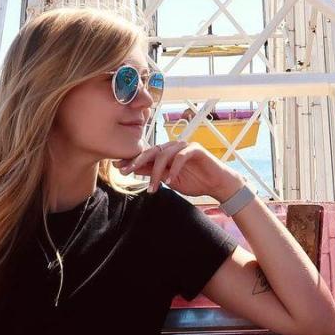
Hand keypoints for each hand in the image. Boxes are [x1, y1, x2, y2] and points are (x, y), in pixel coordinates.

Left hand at [117, 140, 244, 200]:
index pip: (146, 154)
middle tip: (125, 171)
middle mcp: (173, 146)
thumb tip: (133, 170)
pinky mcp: (196, 149)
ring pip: (164, 154)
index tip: (117, 167)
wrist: (217, 184)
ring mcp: (184, 146)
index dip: (132, 160)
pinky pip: (181, 156)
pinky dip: (174, 169)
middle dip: (137, 161)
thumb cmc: (194, 181)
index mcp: (166, 153)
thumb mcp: (169, 180)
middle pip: (151, 150)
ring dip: (156, 172)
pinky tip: (170, 181)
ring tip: (153, 188)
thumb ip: (153, 173)